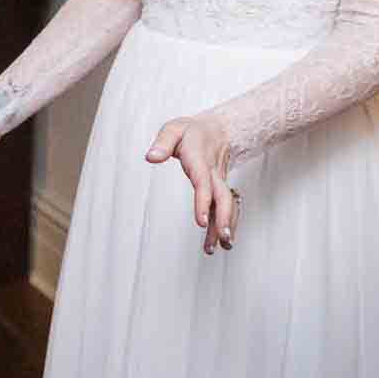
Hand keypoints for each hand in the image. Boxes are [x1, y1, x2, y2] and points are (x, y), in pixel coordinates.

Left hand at [145, 115, 239, 253]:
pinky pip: (225, 208)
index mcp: (200, 160)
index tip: (202, 222)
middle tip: (223, 241)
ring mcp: (219, 182)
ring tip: (220, 248)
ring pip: (227, 206)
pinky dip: (225, 225)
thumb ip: (162, 143)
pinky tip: (219, 242)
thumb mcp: (173, 129)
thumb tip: (151, 157)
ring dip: (226, 227)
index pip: (203, 183)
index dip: (203, 203)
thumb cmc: (192, 132)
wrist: (219, 129)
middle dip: (224, 220)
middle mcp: (213, 174)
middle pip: (223, 198)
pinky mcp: (220, 189)